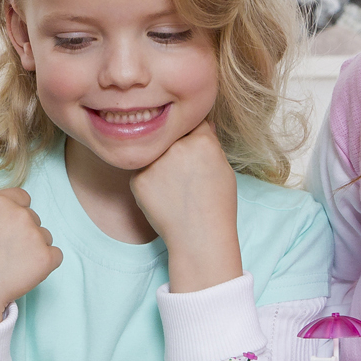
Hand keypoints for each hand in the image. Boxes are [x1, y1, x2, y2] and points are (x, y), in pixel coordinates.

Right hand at [0, 187, 62, 326]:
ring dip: (35, 249)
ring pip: (45, 237)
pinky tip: (26, 274)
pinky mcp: (46, 258)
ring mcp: (34, 235)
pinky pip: (56, 256)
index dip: (18, 212)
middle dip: (25, 234)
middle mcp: (19, 214)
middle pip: (34, 219)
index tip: (12, 226)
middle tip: (8, 254)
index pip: (23, 197)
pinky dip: (45, 265)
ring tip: (13, 267)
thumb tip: (3, 225)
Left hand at [130, 122, 240, 292]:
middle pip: (170, 136)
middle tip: (183, 172)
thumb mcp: (223, 169)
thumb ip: (210, 143)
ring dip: (160, 161)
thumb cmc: (217, 205)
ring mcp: (154, 162)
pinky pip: (143, 171)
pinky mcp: (137, 179)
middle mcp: (175, 147)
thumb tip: (204, 124)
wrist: (199, 237)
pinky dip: (150, 181)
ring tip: (175, 187)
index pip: (192, 122)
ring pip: (154, 152)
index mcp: (201, 140)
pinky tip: (164, 197)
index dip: (192, 134)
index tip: (193, 147)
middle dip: (175, 147)